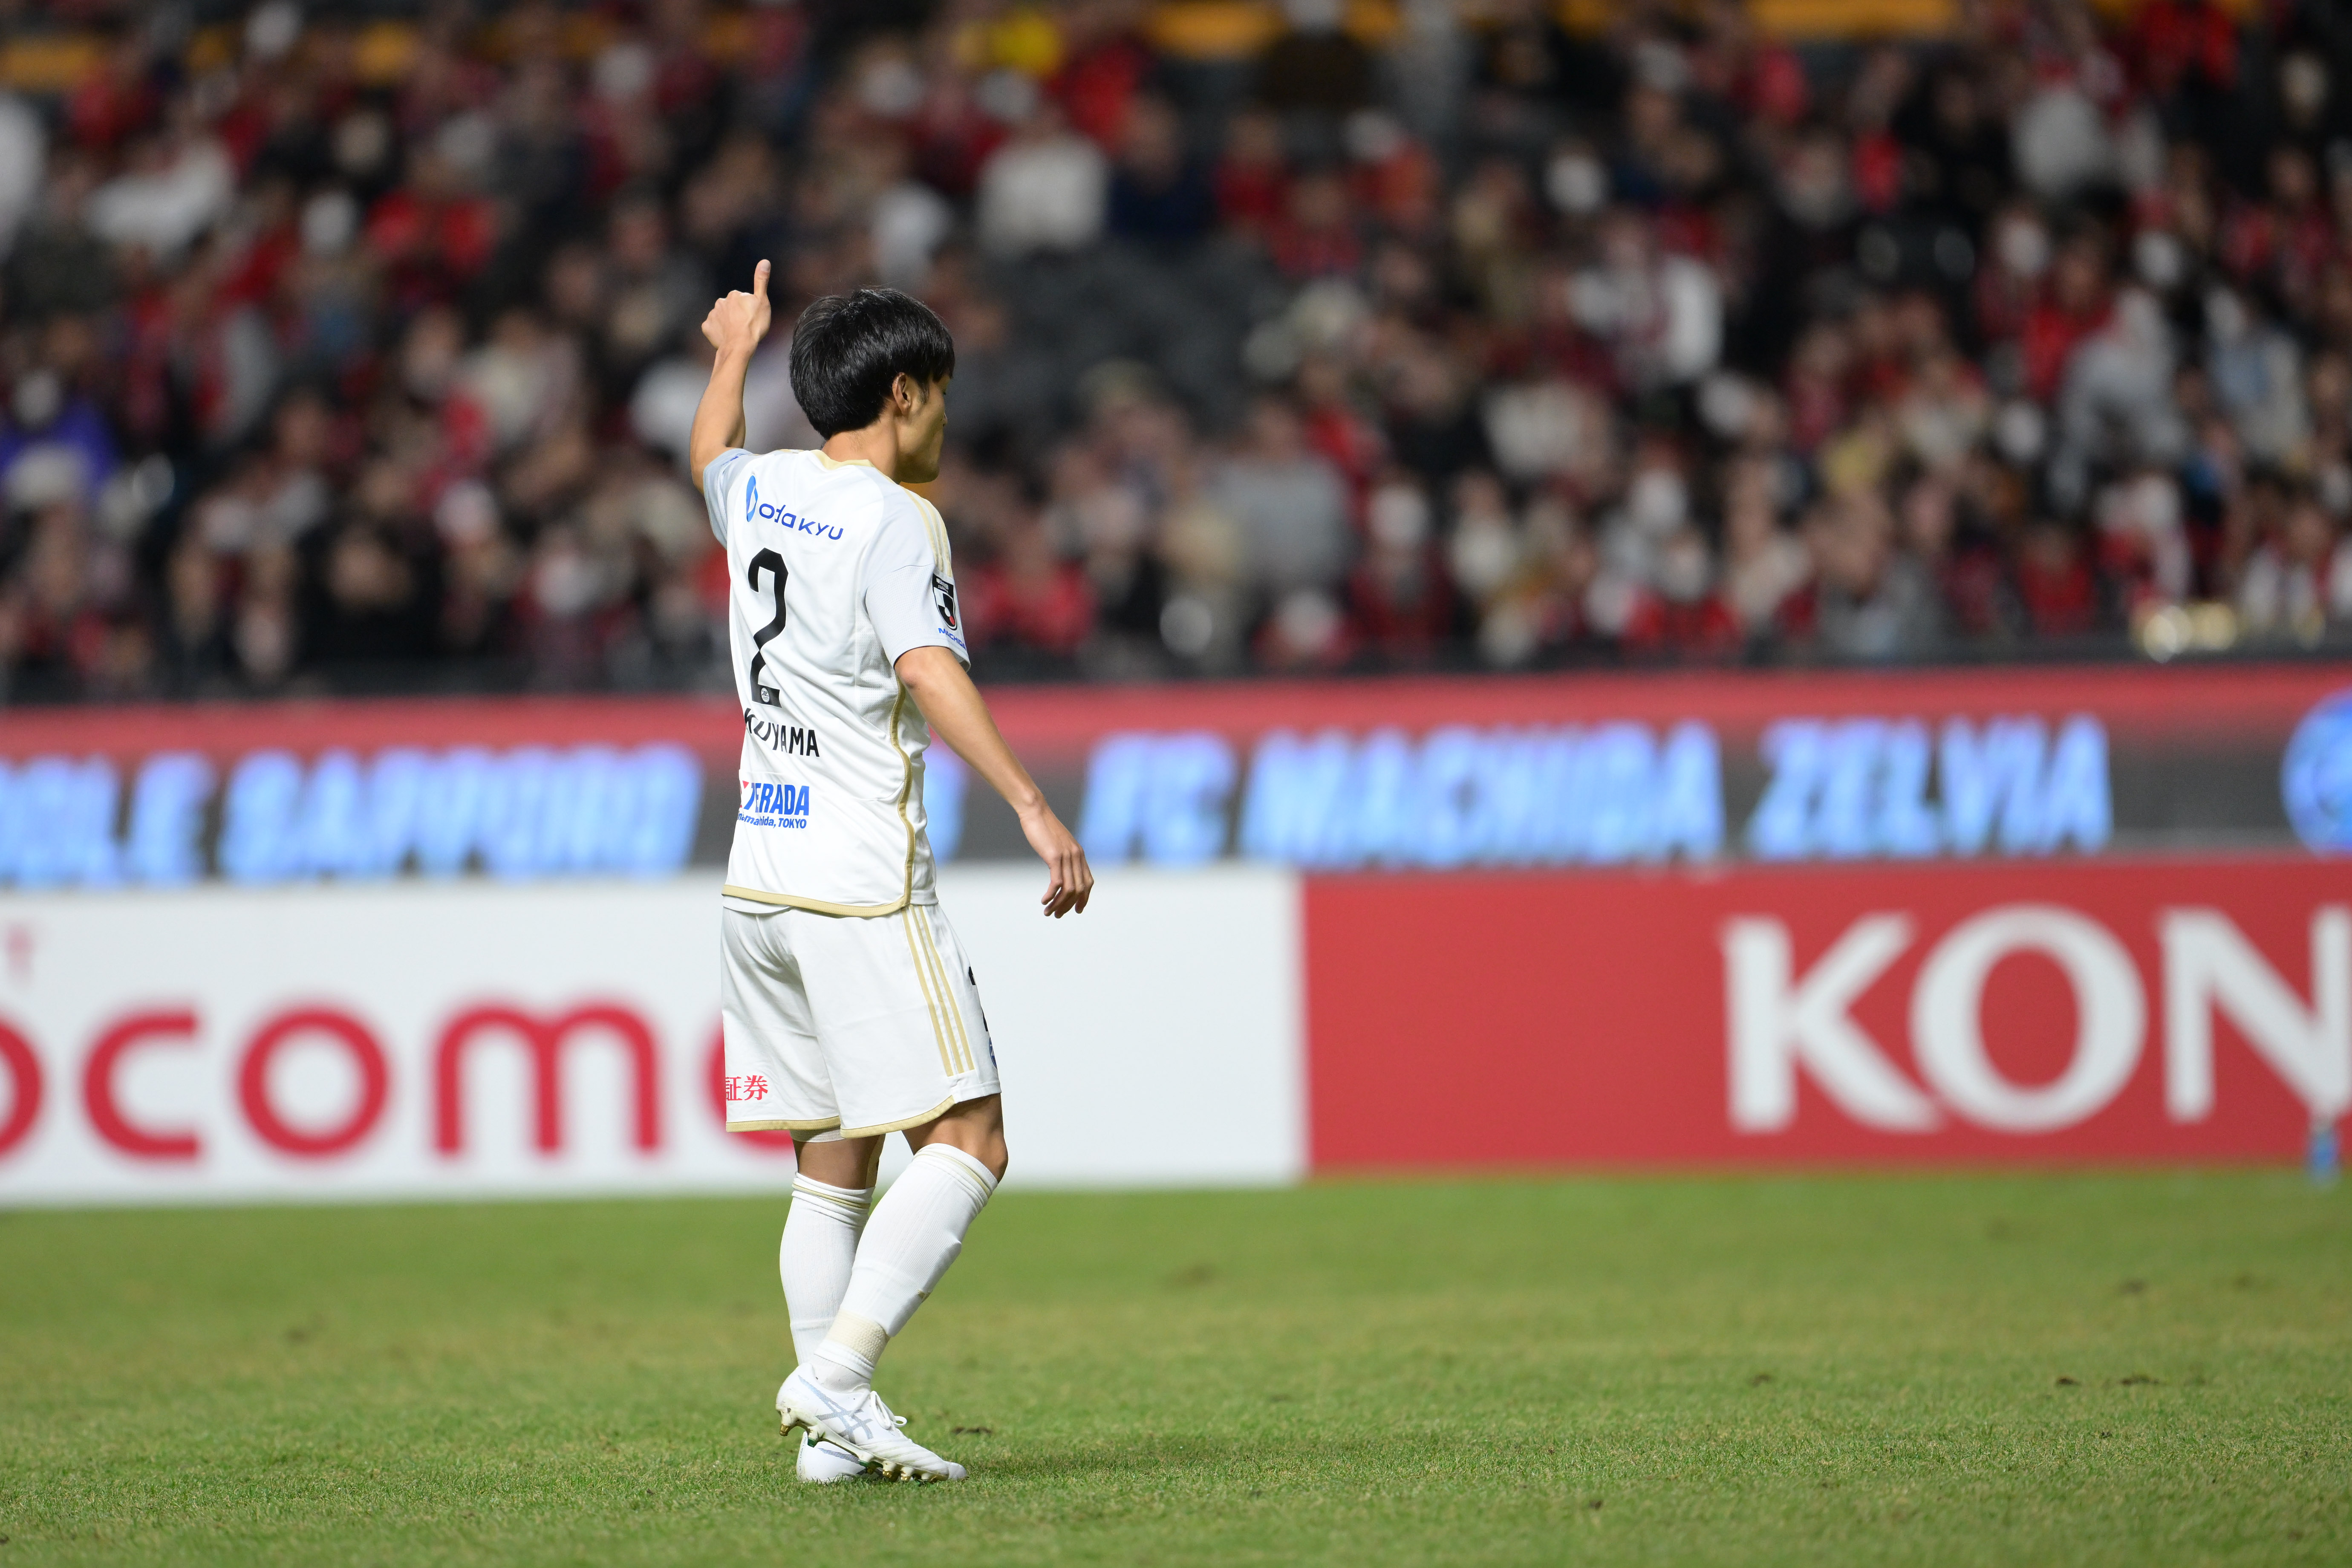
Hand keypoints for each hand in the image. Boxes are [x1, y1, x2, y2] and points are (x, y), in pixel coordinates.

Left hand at [701, 259, 772, 359]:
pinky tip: (726, 337)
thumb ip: (761, 281)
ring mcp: (712, 315)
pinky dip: (718, 332)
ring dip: (727, 323)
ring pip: (721, 317)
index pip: (742, 300)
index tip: (753, 318)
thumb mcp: (762, 301)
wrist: (740, 345)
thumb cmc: (754, 324)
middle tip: (745, 327)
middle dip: (736, 315)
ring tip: (736, 334)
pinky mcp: (706, 327)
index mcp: (734, 295)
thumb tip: (764, 261)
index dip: (749, 310)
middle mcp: (721, 302)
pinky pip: (713, 328)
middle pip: (730, 308)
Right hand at [1018, 801, 1092, 917]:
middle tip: (1057, 915)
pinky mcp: (1054, 856)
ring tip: (1048, 912)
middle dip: (1069, 906)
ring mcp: (1067, 856)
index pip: (1088, 882)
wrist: (1035, 811)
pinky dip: (1051, 895)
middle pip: (1079, 889)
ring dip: (1059, 904)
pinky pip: (1057, 882)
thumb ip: (1063, 855)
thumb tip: (1061, 867)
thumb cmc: (1043, 827)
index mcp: (1079, 854)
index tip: (1076, 910)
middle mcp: (1077, 856)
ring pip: (1068, 889)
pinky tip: (1044, 901)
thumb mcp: (1058, 843)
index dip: (1083, 899)